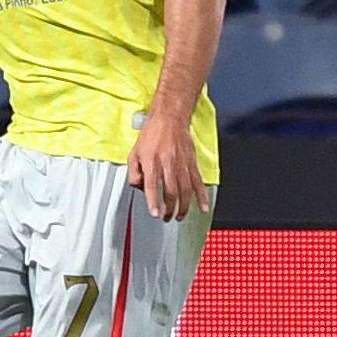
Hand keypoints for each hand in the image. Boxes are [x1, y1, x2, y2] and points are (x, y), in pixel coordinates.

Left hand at [127, 108, 207, 222]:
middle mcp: (168, 163)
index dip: (154, 201)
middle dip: (169, 208)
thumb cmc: (152, 135)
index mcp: (152, 161)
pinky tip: (202, 207)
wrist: (170, 119)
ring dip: (183, 207)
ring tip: (179, 216)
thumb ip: (134, 173)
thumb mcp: (134, 153)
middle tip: (166, 217)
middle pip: (171, 191)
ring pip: (186, 190)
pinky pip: (198, 183)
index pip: (153, 185)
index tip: (155, 213)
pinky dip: (202, 197)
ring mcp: (182, 164)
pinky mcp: (192, 164)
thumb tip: (138, 187)